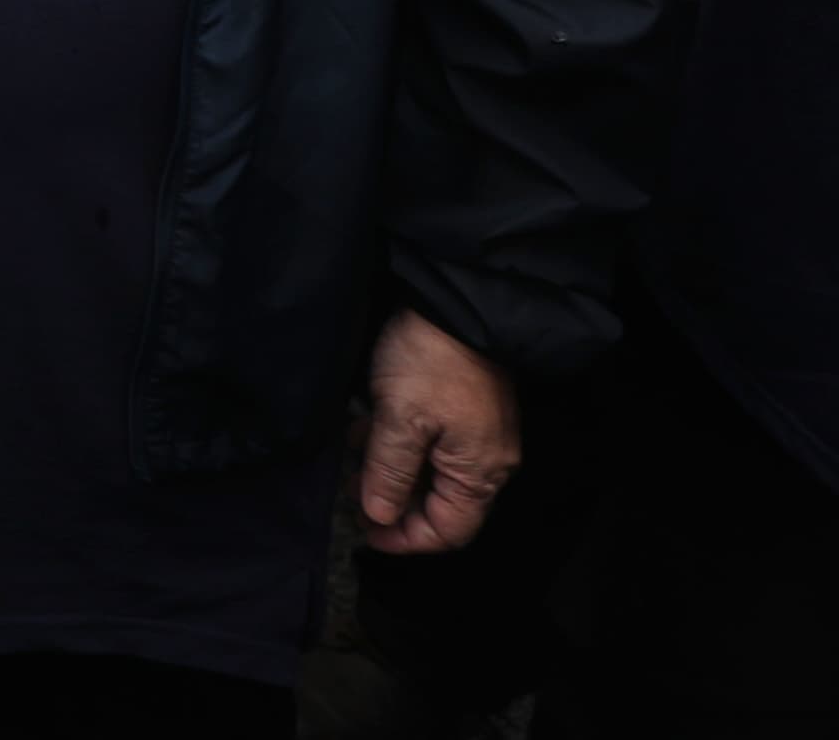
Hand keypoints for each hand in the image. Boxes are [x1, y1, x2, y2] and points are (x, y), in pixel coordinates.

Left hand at [358, 310, 519, 554]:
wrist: (453, 300)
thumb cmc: (429, 362)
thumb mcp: (400, 420)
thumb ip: (389, 472)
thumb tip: (379, 515)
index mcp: (480, 472)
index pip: (450, 530)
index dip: (407, 539)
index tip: (367, 533)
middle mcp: (486, 458)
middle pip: (441, 504)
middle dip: (394, 503)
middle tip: (354, 493)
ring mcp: (476, 432)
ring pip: (430, 471)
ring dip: (391, 471)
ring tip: (353, 461)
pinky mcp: (461, 407)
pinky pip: (429, 442)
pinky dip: (398, 444)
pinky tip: (365, 431)